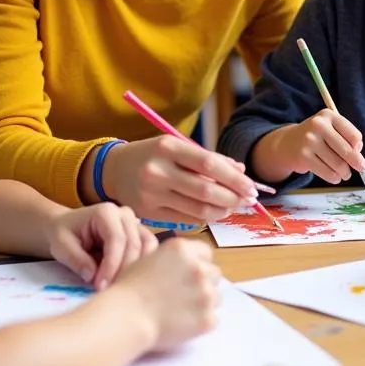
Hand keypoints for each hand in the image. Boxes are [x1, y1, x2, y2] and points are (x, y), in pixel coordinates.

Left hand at [46, 203, 157, 290]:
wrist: (67, 227)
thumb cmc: (64, 235)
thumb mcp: (61, 246)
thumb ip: (76, 260)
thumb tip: (93, 276)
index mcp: (105, 212)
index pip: (116, 239)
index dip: (111, 265)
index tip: (100, 286)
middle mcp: (124, 214)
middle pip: (134, 244)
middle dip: (121, 271)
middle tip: (106, 291)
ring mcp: (134, 222)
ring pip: (146, 246)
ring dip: (135, 269)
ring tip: (117, 285)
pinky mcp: (138, 233)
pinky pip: (148, 248)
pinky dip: (141, 265)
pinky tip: (126, 279)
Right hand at [99, 137, 257, 224]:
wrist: (113, 171)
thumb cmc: (152, 156)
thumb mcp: (176, 147)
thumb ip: (207, 158)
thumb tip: (240, 171)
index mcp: (167, 147)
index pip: (208, 163)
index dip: (234, 178)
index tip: (251, 186)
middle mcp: (158, 170)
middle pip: (206, 189)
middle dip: (233, 197)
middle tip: (248, 200)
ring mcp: (152, 193)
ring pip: (198, 208)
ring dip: (222, 210)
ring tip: (234, 207)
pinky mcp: (149, 212)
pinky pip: (186, 219)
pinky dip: (206, 217)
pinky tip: (215, 213)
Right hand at [117, 238, 221, 351]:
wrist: (126, 316)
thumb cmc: (129, 288)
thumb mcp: (149, 259)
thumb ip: (173, 259)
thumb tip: (185, 264)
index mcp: (182, 249)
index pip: (206, 253)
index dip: (198, 263)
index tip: (188, 275)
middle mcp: (198, 268)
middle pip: (215, 273)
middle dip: (204, 282)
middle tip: (186, 294)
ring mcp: (205, 294)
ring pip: (217, 296)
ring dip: (204, 302)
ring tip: (183, 310)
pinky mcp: (207, 318)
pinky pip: (213, 319)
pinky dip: (201, 322)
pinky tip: (183, 324)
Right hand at [256, 109, 364, 184]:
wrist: (288, 142)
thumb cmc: (316, 137)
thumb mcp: (331, 129)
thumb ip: (347, 138)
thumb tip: (358, 157)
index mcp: (329, 115)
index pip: (354, 135)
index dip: (358, 147)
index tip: (357, 152)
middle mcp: (318, 125)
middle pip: (347, 151)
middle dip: (357, 163)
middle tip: (361, 168)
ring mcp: (309, 140)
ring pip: (338, 164)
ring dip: (345, 173)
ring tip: (345, 174)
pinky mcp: (303, 156)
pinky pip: (327, 173)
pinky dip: (334, 178)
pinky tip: (335, 177)